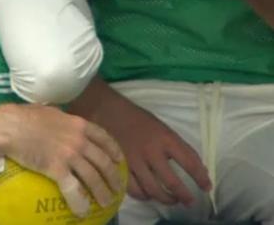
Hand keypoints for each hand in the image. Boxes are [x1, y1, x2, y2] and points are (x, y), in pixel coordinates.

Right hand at [0, 103, 124, 216]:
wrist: (10, 126)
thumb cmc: (25, 116)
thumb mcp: (50, 111)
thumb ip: (62, 118)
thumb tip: (61, 121)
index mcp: (78, 124)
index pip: (104, 138)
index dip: (114, 151)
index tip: (118, 160)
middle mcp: (79, 140)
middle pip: (103, 161)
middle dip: (113, 177)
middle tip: (116, 187)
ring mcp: (69, 155)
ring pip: (93, 177)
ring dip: (102, 192)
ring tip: (106, 202)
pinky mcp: (57, 169)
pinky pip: (73, 189)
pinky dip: (79, 202)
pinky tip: (82, 210)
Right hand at [69, 78, 210, 205]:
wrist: (104, 109)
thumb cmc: (135, 117)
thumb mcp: (159, 126)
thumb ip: (174, 146)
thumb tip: (194, 167)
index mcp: (164, 138)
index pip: (189, 161)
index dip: (200, 177)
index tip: (206, 187)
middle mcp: (151, 151)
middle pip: (172, 182)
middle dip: (184, 195)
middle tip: (188, 201)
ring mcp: (134, 161)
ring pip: (153, 190)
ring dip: (165, 199)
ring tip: (170, 200)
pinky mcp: (119, 167)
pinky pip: (134, 189)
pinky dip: (144, 195)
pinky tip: (148, 194)